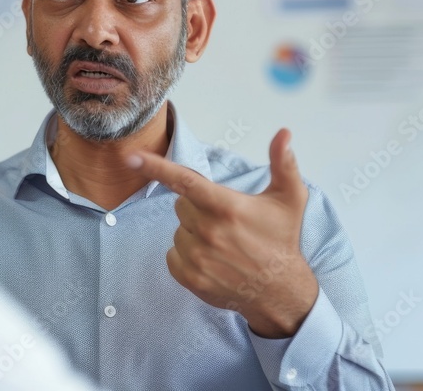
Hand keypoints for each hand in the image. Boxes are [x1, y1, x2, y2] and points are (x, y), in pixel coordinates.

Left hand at [128, 129, 318, 337]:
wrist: (280, 290)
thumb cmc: (281, 239)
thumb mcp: (289, 198)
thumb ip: (283, 163)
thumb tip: (283, 133)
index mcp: (227, 207)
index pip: (185, 181)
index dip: (157, 167)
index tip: (133, 156)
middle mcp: (209, 232)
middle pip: (181, 205)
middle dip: (198, 208)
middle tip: (225, 222)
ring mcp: (198, 257)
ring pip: (178, 230)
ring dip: (193, 233)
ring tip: (223, 245)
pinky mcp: (190, 277)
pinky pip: (172, 254)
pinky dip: (186, 255)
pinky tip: (212, 260)